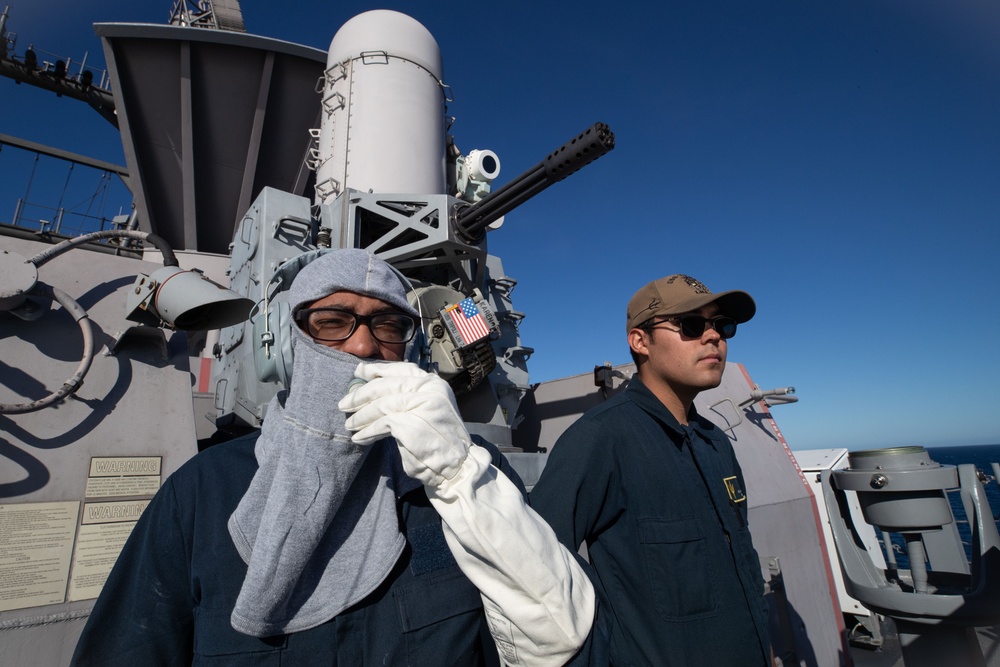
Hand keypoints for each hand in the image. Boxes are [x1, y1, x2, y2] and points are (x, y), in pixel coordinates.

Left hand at [338, 362, 469, 485]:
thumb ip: (408, 396)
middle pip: (386, 386)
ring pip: (381, 405)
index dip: (376, 370)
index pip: (401, 369)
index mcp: (434, 383)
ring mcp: (421, 404)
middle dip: (361, 395)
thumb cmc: (439, 440)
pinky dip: (367, 431)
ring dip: (361, 416)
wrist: (458, 466)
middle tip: (344, 404)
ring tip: (350, 424)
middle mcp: (430, 388)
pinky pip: (381, 424)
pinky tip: (359, 438)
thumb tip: (374, 389)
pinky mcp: (411, 423)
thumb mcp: (428, 409)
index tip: (358, 372)